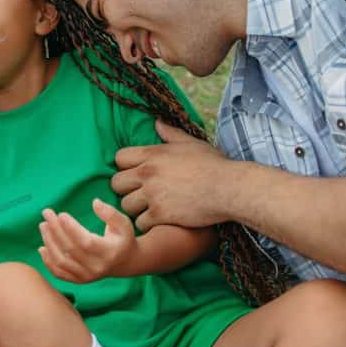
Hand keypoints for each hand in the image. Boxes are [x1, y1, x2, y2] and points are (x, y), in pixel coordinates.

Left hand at [38, 199, 136, 282]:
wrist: (124, 262)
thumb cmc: (122, 238)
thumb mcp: (123, 223)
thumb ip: (110, 213)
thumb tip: (95, 202)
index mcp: (109, 252)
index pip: (85, 241)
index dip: (71, 228)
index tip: (61, 214)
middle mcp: (97, 267)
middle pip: (70, 249)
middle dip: (55, 230)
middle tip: (47, 213)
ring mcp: (87, 276)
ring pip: (61, 261)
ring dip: (49, 242)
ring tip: (43, 225)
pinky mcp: (79, 280)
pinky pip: (59, 273)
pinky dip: (48, 262)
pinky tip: (42, 247)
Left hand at [112, 120, 230, 230]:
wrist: (229, 188)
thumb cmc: (214, 165)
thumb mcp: (192, 143)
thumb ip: (171, 133)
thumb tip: (157, 122)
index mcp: (153, 154)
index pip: (119, 158)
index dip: (126, 167)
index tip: (137, 174)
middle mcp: (148, 173)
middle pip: (116, 183)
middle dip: (126, 189)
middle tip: (140, 194)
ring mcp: (152, 194)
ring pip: (125, 205)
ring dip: (136, 208)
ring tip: (150, 209)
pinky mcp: (160, 214)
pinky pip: (140, 222)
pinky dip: (148, 224)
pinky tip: (160, 221)